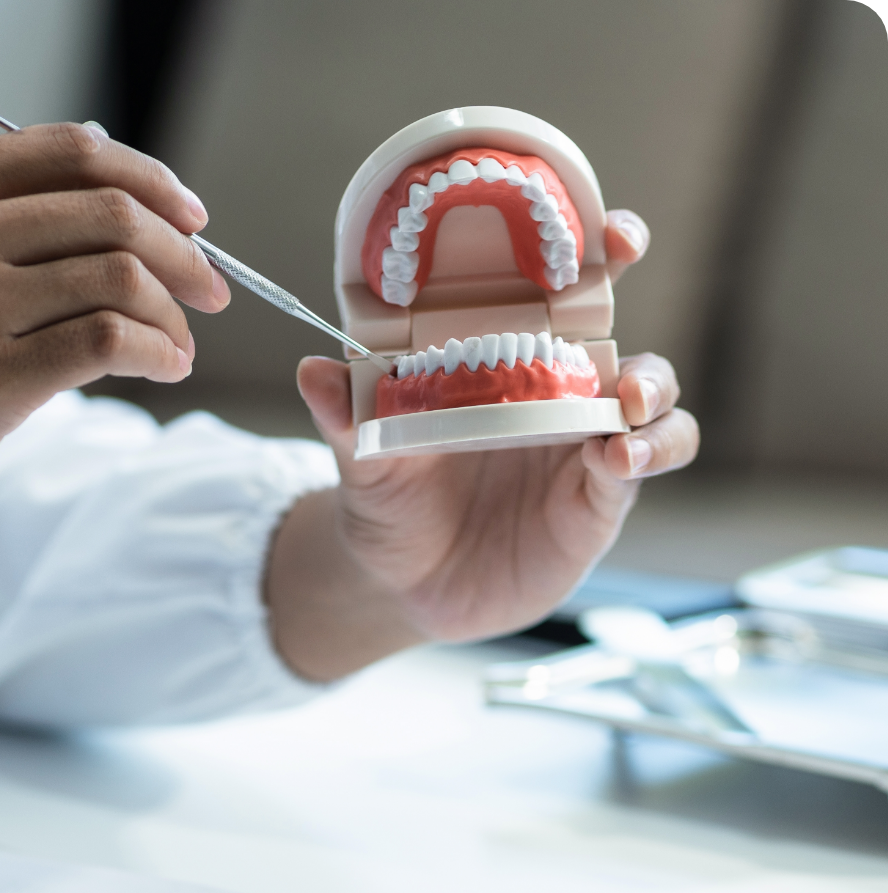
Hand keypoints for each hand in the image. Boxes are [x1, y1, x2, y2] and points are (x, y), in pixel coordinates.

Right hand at [0, 123, 229, 516]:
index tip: (193, 219)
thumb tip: (137, 205)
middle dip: (185, 255)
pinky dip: (160, 352)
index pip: (70, 153)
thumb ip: (8, 221)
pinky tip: (166, 365)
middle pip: (112, 215)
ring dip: (174, 315)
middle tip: (211, 290)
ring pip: (122, 280)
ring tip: (180, 344)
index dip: (151, 180)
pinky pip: (111, 342)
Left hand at [267, 211, 698, 679]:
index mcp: (498, 364)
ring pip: (652, 397)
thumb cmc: (389, 507)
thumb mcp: (364, 463)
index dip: (581, 253)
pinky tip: (612, 460)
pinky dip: (647, 452)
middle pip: (615, 331)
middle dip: (626, 288)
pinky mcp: (600, 498)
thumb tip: (315, 371)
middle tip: (621, 286)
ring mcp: (582, 444)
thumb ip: (348, 420)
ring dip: (651, 389)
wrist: (405, 587)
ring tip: (622, 407)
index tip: (602, 231)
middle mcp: (552, 393)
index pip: (545, 295)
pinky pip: (645, 462)